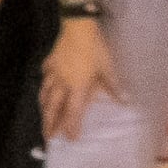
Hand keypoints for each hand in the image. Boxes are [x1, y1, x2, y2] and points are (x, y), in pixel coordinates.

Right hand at [42, 16, 113, 138]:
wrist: (77, 28)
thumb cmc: (95, 49)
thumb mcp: (107, 67)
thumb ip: (113, 85)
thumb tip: (124, 101)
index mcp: (77, 87)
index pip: (73, 111)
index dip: (71, 126)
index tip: (70, 139)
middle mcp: (62, 84)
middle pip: (53, 108)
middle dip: (50, 124)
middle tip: (47, 136)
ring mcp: (53, 74)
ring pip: (45, 95)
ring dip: (44, 108)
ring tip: (43, 116)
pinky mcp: (49, 63)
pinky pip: (45, 78)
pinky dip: (44, 85)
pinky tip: (44, 86)